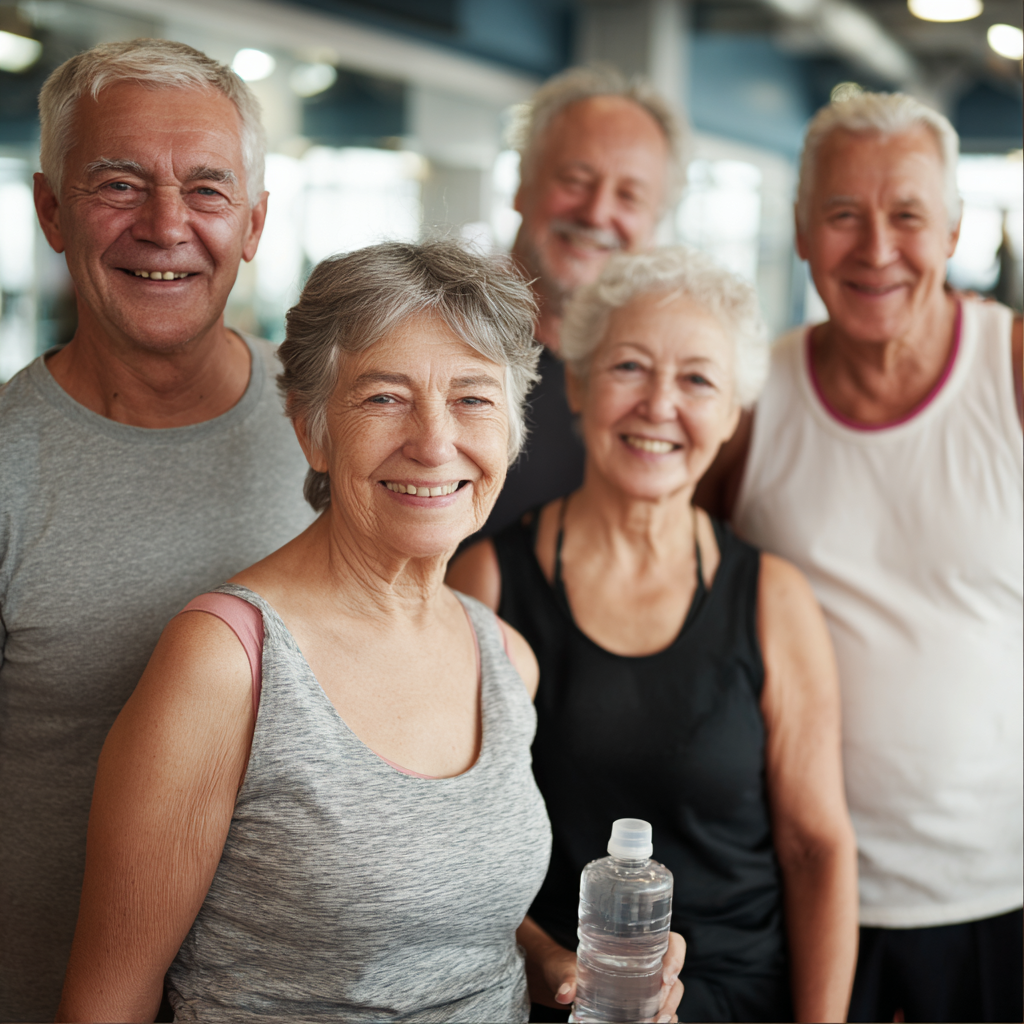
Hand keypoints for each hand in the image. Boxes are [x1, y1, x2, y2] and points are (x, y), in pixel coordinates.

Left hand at [532, 931, 685, 1022]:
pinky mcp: (639, 1005)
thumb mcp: (564, 968)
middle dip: (671, 997)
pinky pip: (660, 1012)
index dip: (677, 957)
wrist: (559, 980)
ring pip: (671, 997)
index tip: (667, 976)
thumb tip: (564, 994)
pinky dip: (662, 1020)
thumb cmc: (565, 966)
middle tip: (659, 1015)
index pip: (671, 943)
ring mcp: (644, 986)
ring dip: (668, 1012)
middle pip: (674, 977)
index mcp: (635, 946)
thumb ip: (566, 978)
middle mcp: (645, 965)